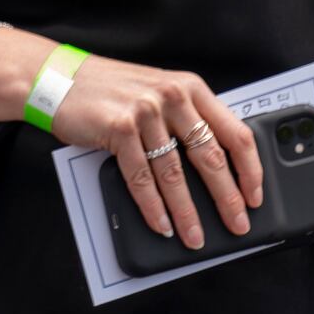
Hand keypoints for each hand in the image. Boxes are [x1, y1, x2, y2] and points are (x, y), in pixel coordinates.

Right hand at [48, 55, 263, 247]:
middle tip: (236, 223)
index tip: (255, 195)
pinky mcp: (119, 128)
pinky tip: (162, 224)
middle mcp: (173, 97)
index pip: (236, 132)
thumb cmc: (110, 89)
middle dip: (227, 198)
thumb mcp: (158, 92)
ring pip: (175, 174)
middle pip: (211, 157)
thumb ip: (186, 118)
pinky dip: (153, 208)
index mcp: (191, 88)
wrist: (58, 78)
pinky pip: (142, 179)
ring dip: (188, 212)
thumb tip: (215, 167)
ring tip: (195, 236)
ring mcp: (146, 112)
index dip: (250, 169)